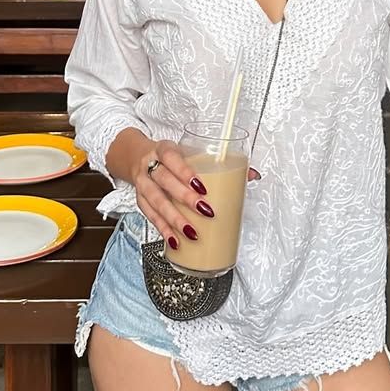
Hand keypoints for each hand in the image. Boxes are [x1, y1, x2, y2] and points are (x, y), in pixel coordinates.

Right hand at [133, 140, 259, 249]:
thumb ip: (218, 163)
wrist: (137, 158)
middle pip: (165, 181)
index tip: (202, 187)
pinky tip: (174, 241)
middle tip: (205, 211)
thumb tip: (251, 174)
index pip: (172, 158)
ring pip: (156, 201)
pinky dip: (163, 230)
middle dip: (185, 198)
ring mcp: (143, 184)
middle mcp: (150, 165)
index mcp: (164, 149)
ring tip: (191, 233)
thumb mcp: (188, 152)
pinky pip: (150, 216)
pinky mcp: (140, 200)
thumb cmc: (170, 157)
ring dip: (174, 219)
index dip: (185, 172)